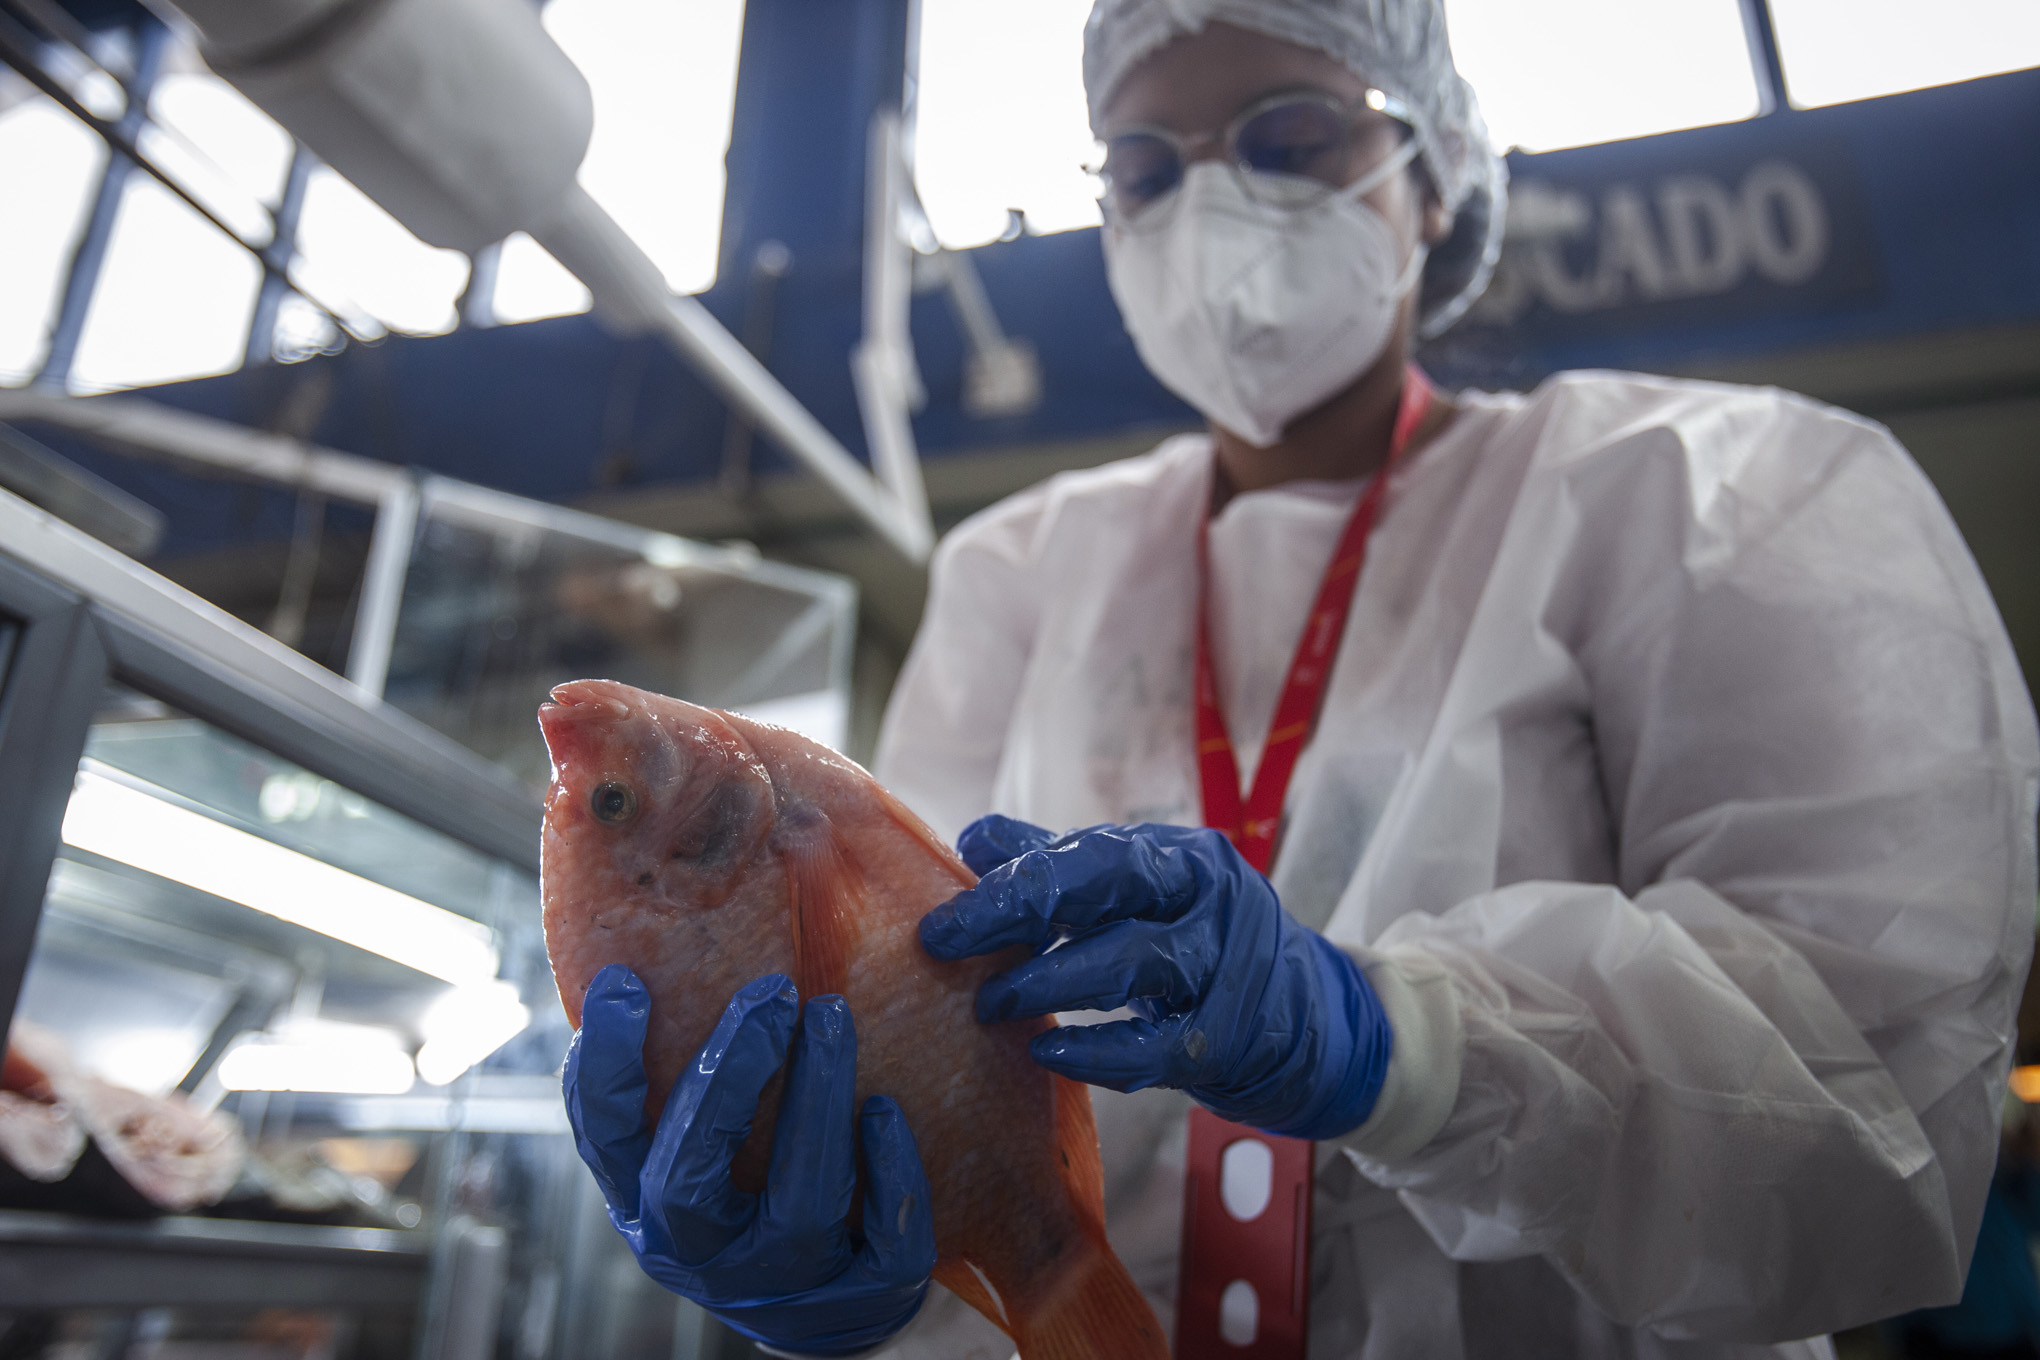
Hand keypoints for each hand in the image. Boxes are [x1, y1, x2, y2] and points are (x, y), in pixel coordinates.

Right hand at [564, 966, 935, 1355]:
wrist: (828, 1309)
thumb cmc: (753, 1194)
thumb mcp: (700, 1149)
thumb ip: (683, 1073)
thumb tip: (668, 947)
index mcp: (648, 1203)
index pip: (605, 1138)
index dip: (606, 1066)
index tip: (625, 984)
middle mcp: (702, 1253)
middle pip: (688, 1179)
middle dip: (726, 1079)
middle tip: (770, 991)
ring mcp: (781, 1285)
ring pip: (797, 1208)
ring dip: (816, 1103)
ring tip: (833, 1017)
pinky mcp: (861, 1301)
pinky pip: (883, 1246)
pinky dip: (890, 1175)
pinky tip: (888, 1111)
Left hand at [924, 819, 1391, 1139]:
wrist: (1305, 1019)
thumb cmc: (1199, 945)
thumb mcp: (1138, 894)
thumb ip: (1058, 864)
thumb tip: (971, 839)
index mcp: (1181, 857)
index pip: (1091, 854)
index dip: (1014, 879)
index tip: (945, 912)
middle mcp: (1211, 899)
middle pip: (1109, 892)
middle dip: (1018, 915)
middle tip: (946, 948)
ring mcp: (1227, 967)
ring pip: (1132, 965)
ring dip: (1050, 983)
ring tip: (990, 1004)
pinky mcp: (1230, 1038)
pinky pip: (1154, 1047)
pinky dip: (1096, 1051)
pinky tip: (1047, 1053)